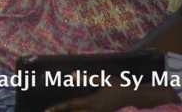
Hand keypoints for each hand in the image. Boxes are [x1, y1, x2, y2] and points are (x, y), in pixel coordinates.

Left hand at [46, 82, 176, 111]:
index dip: (59, 108)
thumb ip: (87, 78)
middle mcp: (94, 110)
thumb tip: (72, 75)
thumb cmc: (119, 85)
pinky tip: (76, 111)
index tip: (48, 110)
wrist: (133, 95)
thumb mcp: (104, 79)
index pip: (72, 105)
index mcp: (93, 102)